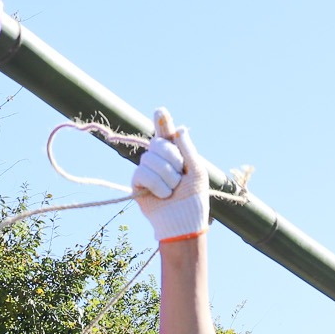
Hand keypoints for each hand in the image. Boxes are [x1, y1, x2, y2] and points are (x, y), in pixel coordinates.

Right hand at [130, 108, 208, 243]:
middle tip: (180, 176)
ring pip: (150, 159)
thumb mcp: (196, 171)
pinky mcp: (138, 184)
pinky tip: (163, 195)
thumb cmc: (193, 199)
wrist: (183, 222)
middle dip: (172, 159)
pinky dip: (157, 185)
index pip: (167, 135)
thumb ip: (188, 149)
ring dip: (166, 176)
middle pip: (158, 144)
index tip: (160, 110)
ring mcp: (147, 171)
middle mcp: (159, 160)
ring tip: (173, 190)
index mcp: (175, 155)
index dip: (162, 122)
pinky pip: (142, 173)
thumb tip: (179, 129)